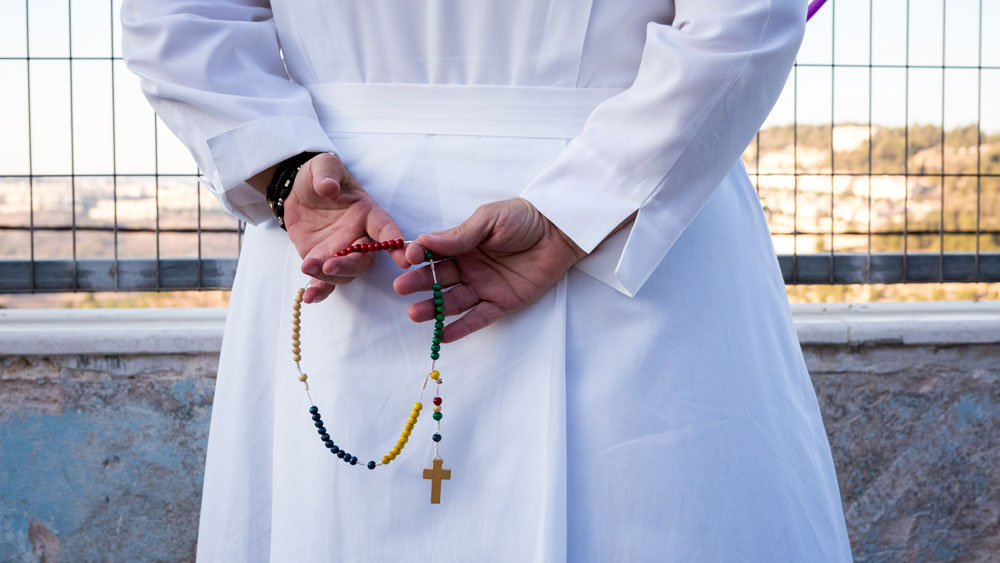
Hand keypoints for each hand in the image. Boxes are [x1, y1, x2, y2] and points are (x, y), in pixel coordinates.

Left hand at [282, 153, 408, 302]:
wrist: (297, 190)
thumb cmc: (318, 176)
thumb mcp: (323, 166)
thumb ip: (327, 174)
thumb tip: (329, 187)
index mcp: (367, 213)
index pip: (385, 229)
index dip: (395, 243)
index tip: (405, 258)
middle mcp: (359, 237)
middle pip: (365, 258)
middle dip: (350, 264)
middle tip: (331, 264)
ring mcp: (342, 252)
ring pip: (346, 272)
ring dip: (329, 276)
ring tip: (308, 265)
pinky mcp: (323, 261)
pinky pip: (325, 281)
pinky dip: (319, 290)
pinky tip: (309, 296)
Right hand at [393, 198, 585, 341]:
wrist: (560, 231)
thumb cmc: (524, 218)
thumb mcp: (489, 219)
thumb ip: (460, 234)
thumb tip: (425, 241)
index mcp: (463, 243)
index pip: (434, 252)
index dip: (419, 256)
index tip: (407, 259)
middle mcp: (470, 267)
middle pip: (439, 279)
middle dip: (419, 284)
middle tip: (401, 288)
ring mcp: (485, 286)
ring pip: (454, 301)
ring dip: (434, 309)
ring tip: (414, 314)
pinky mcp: (502, 303)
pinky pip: (479, 318)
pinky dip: (461, 327)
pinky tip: (443, 334)